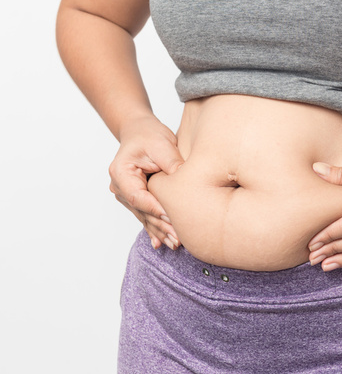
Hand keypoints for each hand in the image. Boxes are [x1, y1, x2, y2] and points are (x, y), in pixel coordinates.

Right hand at [108, 115, 184, 249]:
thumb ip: (171, 162)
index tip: (171, 217)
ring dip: (159, 230)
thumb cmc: (149, 136)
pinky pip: (145, 216)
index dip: (155, 209)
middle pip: (142, 211)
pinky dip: (154, 229)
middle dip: (160, 225)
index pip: (139, 196)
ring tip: (175, 243)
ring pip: (144, 216)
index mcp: (121, 173)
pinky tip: (160, 244)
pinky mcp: (136, 199)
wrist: (140, 133)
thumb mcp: (161, 144)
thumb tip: (185, 179)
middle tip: (178, 238)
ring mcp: (126, 195)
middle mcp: (119, 187)